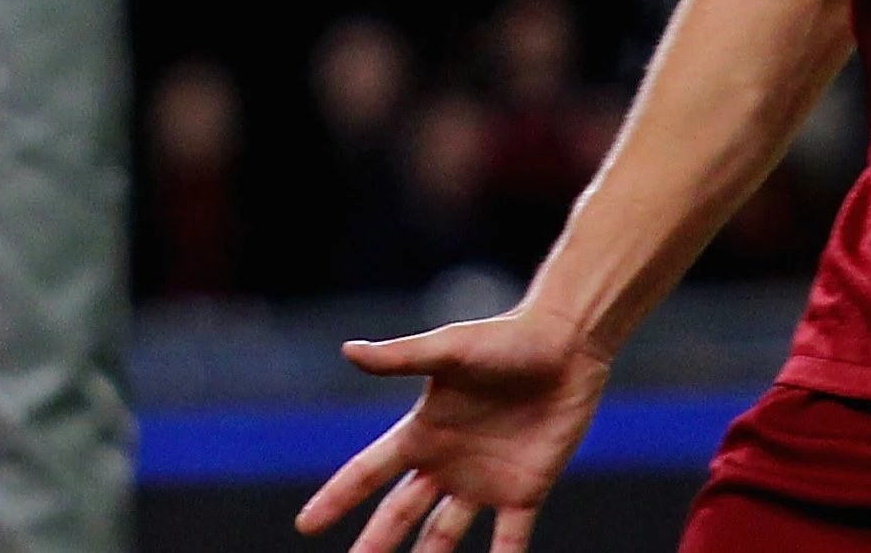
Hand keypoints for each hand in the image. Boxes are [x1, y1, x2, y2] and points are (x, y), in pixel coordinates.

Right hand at [297, 308, 607, 552]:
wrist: (565, 347)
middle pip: (399, 514)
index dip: (336, 498)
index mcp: (421, 433)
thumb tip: (349, 351)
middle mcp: (445, 463)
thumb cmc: (504, 339)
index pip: (367, 472)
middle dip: (374, 544)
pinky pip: (509, 541)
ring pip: (444, 537)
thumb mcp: (448, 349)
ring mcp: (483, 482)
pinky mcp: (524, 492)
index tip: (306, 525)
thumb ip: (400, 357)